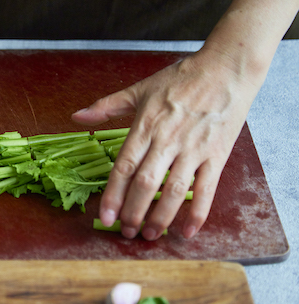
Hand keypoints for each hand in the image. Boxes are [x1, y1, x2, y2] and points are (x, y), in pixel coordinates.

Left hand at [72, 48, 261, 239]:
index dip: (113, 195)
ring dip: (161, 217)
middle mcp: (168, 141)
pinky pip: (207, 189)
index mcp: (146, 126)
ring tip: (150, 235)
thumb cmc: (181, 79)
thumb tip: (76, 116)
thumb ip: (106, 106)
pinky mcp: (217, 155)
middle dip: (134, 212)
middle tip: (126, 232)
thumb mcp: (140, 89)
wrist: (227, 68)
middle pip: (146, 184)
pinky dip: (197, 213)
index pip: (124, 167)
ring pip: (174, 191)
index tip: (105, 217)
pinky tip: (186, 231)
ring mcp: (194, 149)